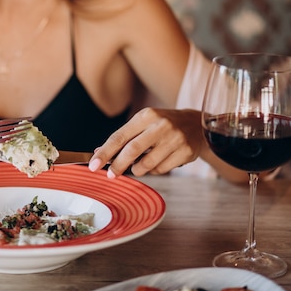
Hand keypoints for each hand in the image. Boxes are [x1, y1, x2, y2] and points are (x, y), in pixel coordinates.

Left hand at [88, 107, 203, 177]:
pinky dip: (153, 170)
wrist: (197, 124)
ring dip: (137, 169)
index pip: (120, 136)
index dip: (105, 152)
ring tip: (138, 165)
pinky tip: (157, 162)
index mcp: (146, 115)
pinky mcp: (185, 152)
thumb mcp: (144, 123)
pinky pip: (161, 170)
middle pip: (132, 151)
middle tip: (109, 175)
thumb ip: (124, 137)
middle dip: (117, 165)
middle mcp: (161, 126)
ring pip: (146, 164)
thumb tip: (98, 153)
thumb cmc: (162, 125)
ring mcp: (175, 139)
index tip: (94, 165)